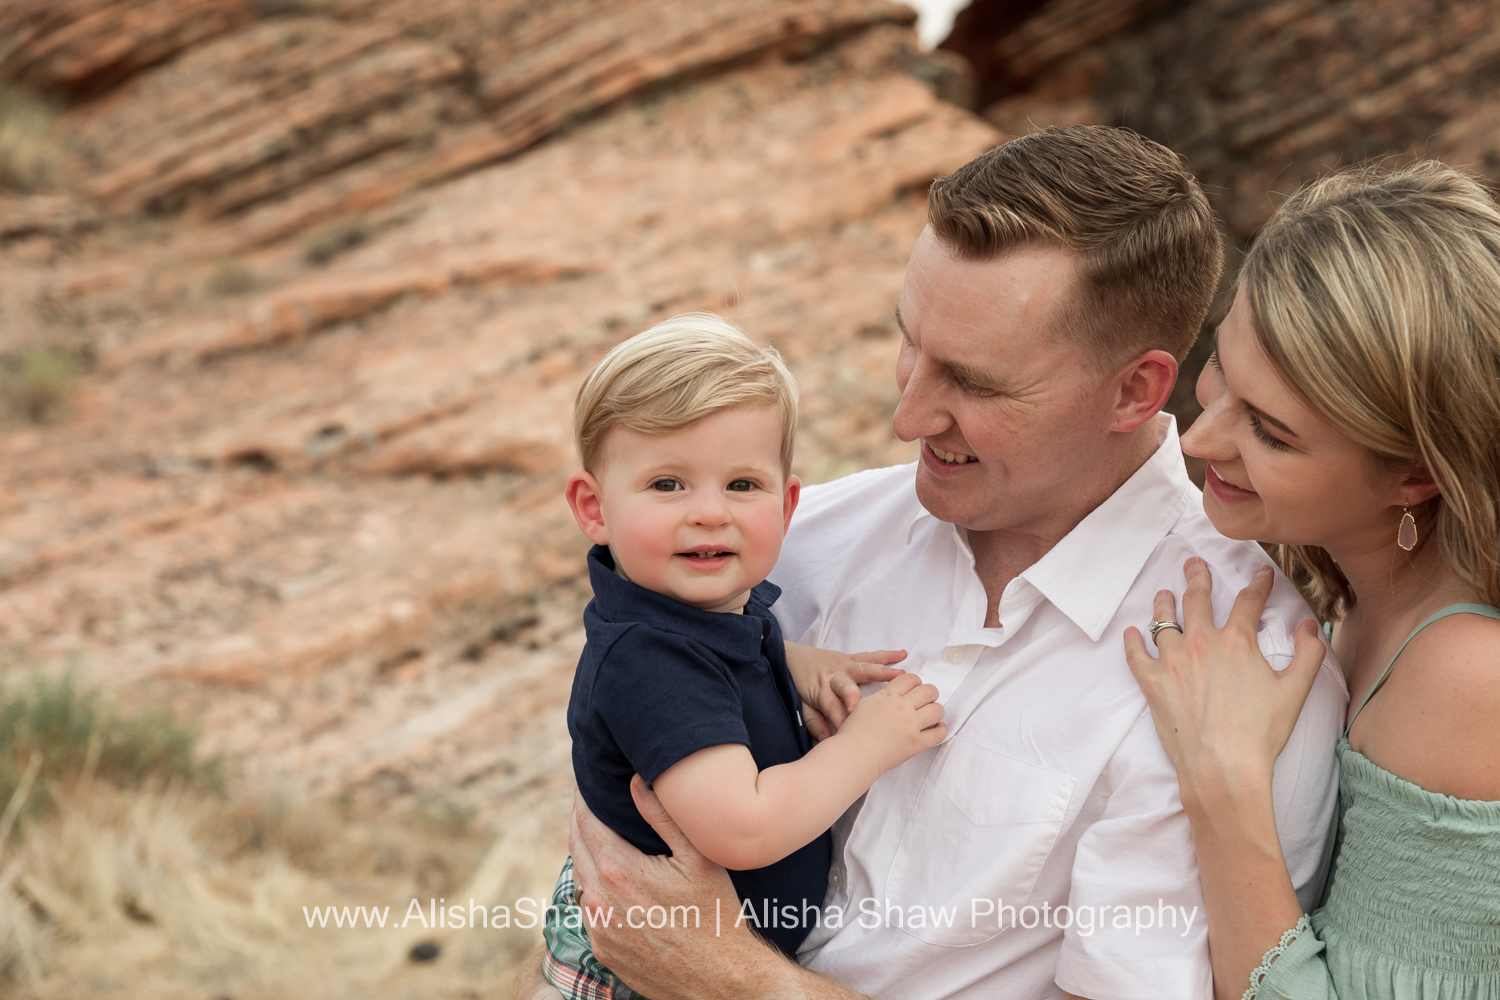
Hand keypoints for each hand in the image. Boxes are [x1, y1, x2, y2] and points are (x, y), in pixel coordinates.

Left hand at [569, 779, 778, 999]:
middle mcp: (599, 900)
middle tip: (587, 799)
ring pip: (580, 878)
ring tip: (599, 834)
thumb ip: (662, 815)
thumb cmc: (714, 914)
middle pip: (575, 845)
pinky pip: (589, 909)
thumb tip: (635, 780)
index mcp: (619, 871)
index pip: (586, 821)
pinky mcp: (602, 950)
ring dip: (586, 853)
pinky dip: (594, 887)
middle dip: (579, 819)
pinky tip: (610, 879)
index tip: (586, 781)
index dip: (583, 797)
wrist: (720, 979)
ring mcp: (598, 928)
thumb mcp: (697, 857)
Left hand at [784, 641, 907, 740]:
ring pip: (864, 668)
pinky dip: (887, 655)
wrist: (792, 657)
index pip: (831, 708)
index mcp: (821, 691)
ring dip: (882, 672)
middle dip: (855, 696)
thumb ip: (814, 722)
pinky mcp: (850, 658)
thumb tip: (826, 741)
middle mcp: (834, 677)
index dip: (838, 721)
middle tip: (867, 706)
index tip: (847, 735)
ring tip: (901, 676)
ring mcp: (844, 665)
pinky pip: (870, 656)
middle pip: (846, 686)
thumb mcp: (802, 705)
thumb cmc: (799, 684)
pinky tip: (902, 655)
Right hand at [836, 672, 945, 775]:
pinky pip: (938, 734)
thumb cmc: (854, 731)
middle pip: (929, 691)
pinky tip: (937, 728)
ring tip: (932, 714)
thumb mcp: (864, 704)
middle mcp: (903, 707)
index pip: (911, 679)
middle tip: (926, 699)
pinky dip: (941, 730)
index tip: (915, 687)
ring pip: (937, 710)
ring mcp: (911, 725)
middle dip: (930, 693)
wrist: (855, 753)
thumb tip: (893, 695)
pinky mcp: (916, 743)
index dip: (915, 682)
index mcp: (889, 695)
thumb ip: (882, 697)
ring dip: (936, 710)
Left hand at [1123, 559, 1324, 805]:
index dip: (1258, 585)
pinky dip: (1133, 642)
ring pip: (1164, 621)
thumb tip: (1310, 626)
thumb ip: (1308, 654)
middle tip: (1194, 564)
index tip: (1261, 573)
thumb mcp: (1296, 691)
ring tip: (1164, 593)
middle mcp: (1201, 642)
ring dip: (1164, 604)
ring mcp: (1172, 661)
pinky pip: (1136, 655)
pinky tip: (1131, 633)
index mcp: (1236, 641)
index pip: (1248, 602)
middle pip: (1197, 600)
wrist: (1222, 765)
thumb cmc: (1260, 732)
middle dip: (1197, 578)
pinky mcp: (1151, 682)